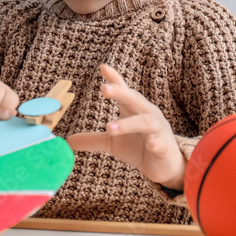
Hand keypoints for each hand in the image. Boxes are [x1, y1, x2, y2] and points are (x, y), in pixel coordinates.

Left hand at [66, 64, 185, 189]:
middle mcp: (147, 114)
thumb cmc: (140, 148)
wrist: (166, 167)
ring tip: (109, 127)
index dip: (114, 80)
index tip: (103, 67)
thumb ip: (93, 139)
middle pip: (134, 99)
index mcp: (133, 110)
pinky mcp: (164, 147)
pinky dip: (156, 142)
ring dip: (127, 124)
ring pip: (144, 121)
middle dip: (120, 92)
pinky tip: (150, 144)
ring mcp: (157, 130)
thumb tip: (68, 140)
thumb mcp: (113, 143)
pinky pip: (160, 143)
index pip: (123, 91)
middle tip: (103, 89)